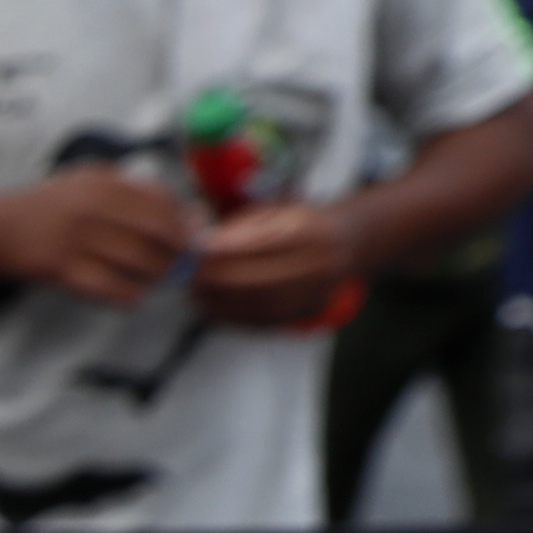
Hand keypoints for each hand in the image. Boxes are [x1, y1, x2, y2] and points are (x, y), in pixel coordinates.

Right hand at [0, 166, 204, 306]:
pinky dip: (131, 295)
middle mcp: (92, 207)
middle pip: (158, 232)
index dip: (184, 223)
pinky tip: (133, 295)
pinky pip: (112, 287)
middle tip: (182, 265)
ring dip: (158, 276)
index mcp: (103, 184)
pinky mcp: (63, 269)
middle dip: (178, 252)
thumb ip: (134, 192)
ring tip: (159, 281)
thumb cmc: (48, 208)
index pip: (163, 201)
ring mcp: (77, 239)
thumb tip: (187, 214)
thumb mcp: (88, 182)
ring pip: (140, 262)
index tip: (190, 238)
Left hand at [196, 197, 368, 329]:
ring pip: (253, 304)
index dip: (222, 251)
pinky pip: (260, 321)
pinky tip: (211, 307)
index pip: (257, 245)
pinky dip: (230, 316)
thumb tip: (200, 244)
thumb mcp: (274, 211)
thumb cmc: (300, 224)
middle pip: (253, 278)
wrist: (345, 243)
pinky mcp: (304, 313)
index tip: (194, 252)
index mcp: (308, 231)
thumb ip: (240, 228)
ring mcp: (312, 292)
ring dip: (217, 301)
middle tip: (187, 276)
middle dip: (214, 279)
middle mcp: (316, 264)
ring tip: (193, 292)